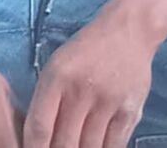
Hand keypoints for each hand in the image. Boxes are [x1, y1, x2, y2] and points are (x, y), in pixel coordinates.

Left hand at [24, 3, 155, 147]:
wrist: (128, 31)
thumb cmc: (86, 49)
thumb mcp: (57, 65)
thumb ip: (46, 100)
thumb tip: (36, 140)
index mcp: (58, 76)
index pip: (39, 128)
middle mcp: (82, 90)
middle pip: (63, 144)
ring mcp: (108, 102)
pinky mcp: (130, 111)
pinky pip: (113, 147)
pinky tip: (95, 147)